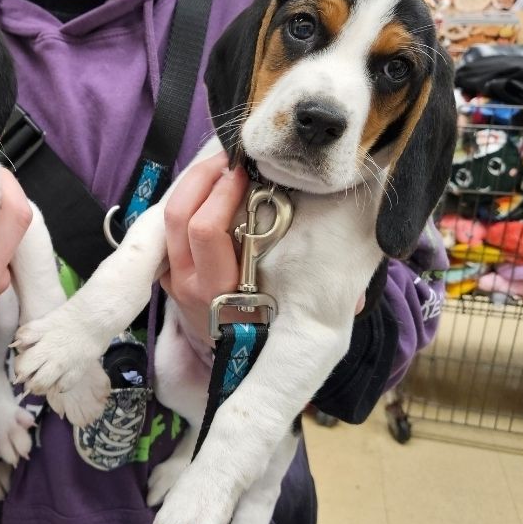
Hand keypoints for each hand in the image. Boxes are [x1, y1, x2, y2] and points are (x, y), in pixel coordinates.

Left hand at [159, 151, 369, 350]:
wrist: (235, 364)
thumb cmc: (271, 332)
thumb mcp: (295, 317)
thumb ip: (322, 294)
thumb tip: (356, 276)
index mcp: (221, 292)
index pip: (206, 230)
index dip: (222, 192)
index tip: (246, 172)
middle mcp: (191, 284)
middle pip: (181, 214)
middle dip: (204, 177)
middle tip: (232, 159)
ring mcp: (174, 279)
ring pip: (168, 217)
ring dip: (191, 183)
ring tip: (220, 166)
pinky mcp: (166, 274)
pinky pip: (165, 229)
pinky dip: (184, 202)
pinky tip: (206, 187)